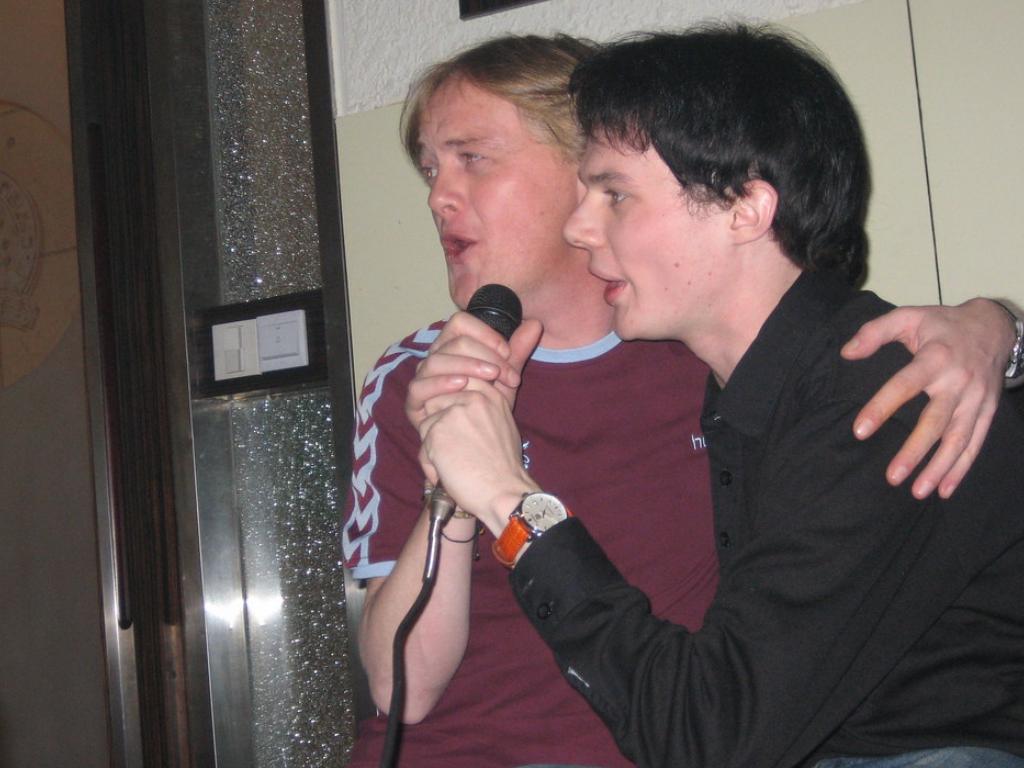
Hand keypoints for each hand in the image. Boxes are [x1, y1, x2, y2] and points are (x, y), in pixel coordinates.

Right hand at [405, 312, 541, 429]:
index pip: (460, 323)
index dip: (484, 333)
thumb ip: (518, 352)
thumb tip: (535, 324)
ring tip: (489, 377)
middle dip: (484, 355)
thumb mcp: (505, 379)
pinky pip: (419, 386)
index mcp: (453, 348)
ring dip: (466, 366)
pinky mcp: (415, 402)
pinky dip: (440, 382)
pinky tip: (462, 385)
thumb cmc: (488, 408)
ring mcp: (423, 380)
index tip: (507, 352)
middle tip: (506, 374)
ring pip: (435, 360)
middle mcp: (436, 359)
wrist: (478, 446)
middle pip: (452, 341)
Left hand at [417, 382, 536, 534]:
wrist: (504, 492)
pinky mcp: (438, 430)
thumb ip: (481, 410)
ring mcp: (455, 412)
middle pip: (437, 401)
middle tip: (457, 448)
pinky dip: (429, 461)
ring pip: (426, 422)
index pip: (457, 384)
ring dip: (432, 444)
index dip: (450, 406)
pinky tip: (447, 472)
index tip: (456, 428)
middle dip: (438, 424)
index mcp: (491, 395)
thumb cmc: (504, 468)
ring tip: (453, 462)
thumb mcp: (502, 426)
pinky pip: (422, 442)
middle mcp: (473, 398)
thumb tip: (453, 407)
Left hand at [841, 298, 1013, 498]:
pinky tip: (944, 489)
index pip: (905, 385)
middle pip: (935, 422)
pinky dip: (961, 468)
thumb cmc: (942, 324)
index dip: (882, 406)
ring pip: (957, 439)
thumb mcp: (908, 317)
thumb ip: (875, 332)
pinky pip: (975, 444)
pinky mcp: (988, 411)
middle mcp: (958, 382)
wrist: (994, 326)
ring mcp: (976, 400)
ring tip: (916, 491)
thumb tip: (846, 353)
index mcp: (935, 358)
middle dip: (914, 451)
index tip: (859, 430)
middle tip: (892, 476)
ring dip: (938, 468)